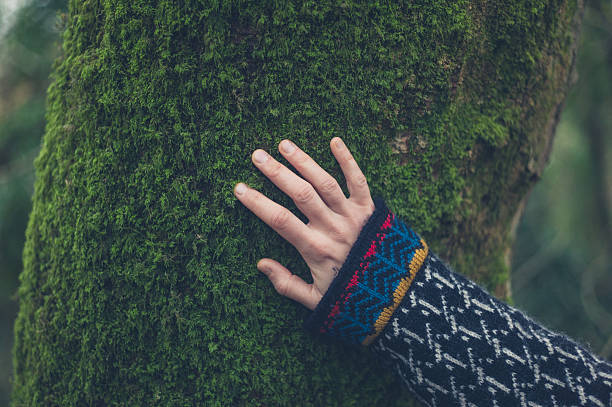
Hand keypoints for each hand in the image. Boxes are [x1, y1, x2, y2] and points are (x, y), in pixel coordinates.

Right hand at [233, 137, 374, 309]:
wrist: (397, 296)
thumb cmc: (353, 298)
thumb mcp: (317, 300)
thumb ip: (287, 284)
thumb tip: (260, 264)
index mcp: (315, 249)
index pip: (279, 220)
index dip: (257, 203)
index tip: (239, 188)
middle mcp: (332, 228)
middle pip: (300, 193)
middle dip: (276, 173)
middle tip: (257, 156)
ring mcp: (353, 216)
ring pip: (324, 182)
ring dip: (303, 161)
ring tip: (284, 145)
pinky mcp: (371, 209)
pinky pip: (359, 181)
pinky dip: (348, 160)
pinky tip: (335, 140)